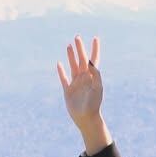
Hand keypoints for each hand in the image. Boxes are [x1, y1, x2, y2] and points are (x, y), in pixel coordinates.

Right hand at [56, 35, 110, 151]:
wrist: (86, 119)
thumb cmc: (94, 104)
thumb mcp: (97, 88)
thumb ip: (95, 74)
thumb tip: (90, 60)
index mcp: (93, 78)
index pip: (94, 60)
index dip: (95, 49)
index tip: (96, 38)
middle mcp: (85, 79)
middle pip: (82, 60)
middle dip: (80, 49)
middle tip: (77, 38)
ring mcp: (76, 84)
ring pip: (73, 66)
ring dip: (71, 56)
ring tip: (69, 45)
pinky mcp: (68, 91)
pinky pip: (63, 78)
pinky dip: (61, 71)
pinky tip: (59, 64)